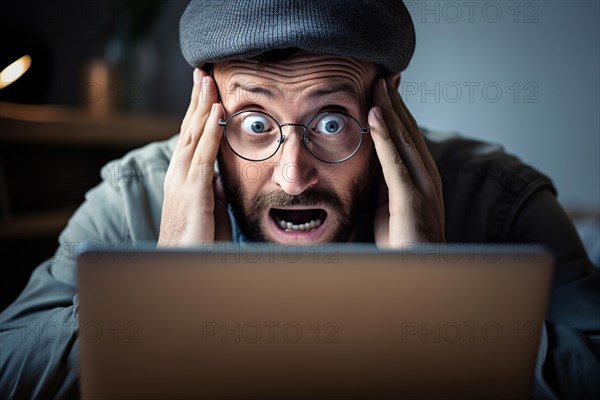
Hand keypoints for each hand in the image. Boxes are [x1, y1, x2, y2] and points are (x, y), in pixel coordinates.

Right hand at [158, 69, 230, 245]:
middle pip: (189, 128)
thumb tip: (219, 177)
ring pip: (193, 134)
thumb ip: (213, 190)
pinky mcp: (193, 191)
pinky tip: (217, 111)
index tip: (206, 90)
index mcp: (183, 176)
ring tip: (207, 80)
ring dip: (202, 105)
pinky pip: (203, 155)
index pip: (191, 137)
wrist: (181, 267)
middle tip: (202, 72)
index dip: (198, 112)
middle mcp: (179, 173)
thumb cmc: (197, 241)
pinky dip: (210, 131)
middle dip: (197, 99)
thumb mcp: (210, 209)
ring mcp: (183, 181)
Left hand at [368, 78, 444, 247]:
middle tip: (384, 75)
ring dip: (390, 109)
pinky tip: (374, 114)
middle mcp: (427, 176)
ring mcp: (423, 185)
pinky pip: (394, 160)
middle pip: (408, 131)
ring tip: (379, 84)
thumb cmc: (403, 245)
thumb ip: (383, 184)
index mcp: (421, 178)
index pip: (408, 138)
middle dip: (395, 102)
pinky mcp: (412, 197)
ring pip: (404, 137)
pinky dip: (384, 135)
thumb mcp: (387, 208)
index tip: (386, 90)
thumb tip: (370, 163)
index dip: (397, 113)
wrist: (418, 275)